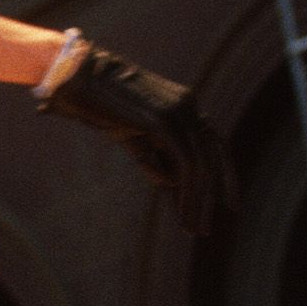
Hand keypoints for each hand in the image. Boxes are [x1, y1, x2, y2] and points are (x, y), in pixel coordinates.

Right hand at [37, 45, 233, 235]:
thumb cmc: (97, 103)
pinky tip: (181, 214)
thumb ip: (153, 158)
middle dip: (220, 191)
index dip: (225, 174)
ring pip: (202, 166)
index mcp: (184, 106)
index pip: (215, 144)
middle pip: (217, 154)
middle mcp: (189, 107)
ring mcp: (180, 112)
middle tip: (212, 225)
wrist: (77, 77)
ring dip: (198, 202)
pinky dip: (186, 193)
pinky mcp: (165, 122)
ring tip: (193, 229)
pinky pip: (186, 164)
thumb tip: (170, 183)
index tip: (228, 203)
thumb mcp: (131, 136)